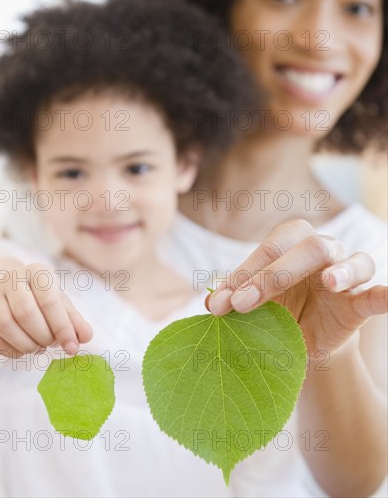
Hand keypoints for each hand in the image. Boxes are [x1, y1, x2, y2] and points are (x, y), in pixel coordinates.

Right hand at [0, 262, 92, 356]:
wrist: (15, 290)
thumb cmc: (43, 297)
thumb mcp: (62, 304)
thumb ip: (75, 320)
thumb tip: (86, 337)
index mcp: (37, 272)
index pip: (49, 301)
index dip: (63, 328)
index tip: (73, 347)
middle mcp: (12, 280)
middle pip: (26, 313)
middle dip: (44, 336)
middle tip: (53, 344)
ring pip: (6, 326)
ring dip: (27, 345)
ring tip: (40, 346)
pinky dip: (13, 351)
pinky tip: (25, 348)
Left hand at [206, 219, 387, 357]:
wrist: (303, 337)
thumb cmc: (276, 309)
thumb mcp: (253, 303)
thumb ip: (234, 297)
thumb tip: (210, 303)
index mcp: (291, 242)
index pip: (270, 249)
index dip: (242, 274)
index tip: (218, 305)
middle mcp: (321, 249)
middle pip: (308, 248)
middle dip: (273, 275)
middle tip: (242, 304)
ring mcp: (345, 273)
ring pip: (351, 260)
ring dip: (340, 270)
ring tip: (329, 282)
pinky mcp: (359, 302)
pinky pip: (376, 294)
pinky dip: (385, 294)